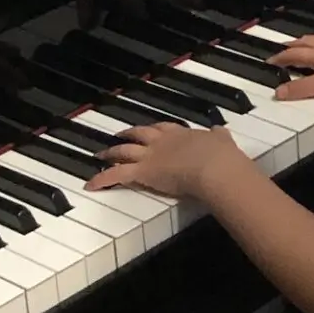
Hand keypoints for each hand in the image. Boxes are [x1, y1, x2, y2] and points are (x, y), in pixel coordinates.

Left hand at [88, 121, 248, 200]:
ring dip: (111, 152)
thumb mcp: (223, 141)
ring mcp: (150, 156)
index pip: (163, 128)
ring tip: (101, 154)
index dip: (155, 129)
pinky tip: (90, 184)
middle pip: (140, 134)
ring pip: (124, 151)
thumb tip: (220, 131)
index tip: (150, 130)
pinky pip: (116, 175)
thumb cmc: (222, 157)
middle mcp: (163, 142)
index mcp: (182, 134)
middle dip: (128, 134)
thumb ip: (219, 137)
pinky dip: (101, 180)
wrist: (214, 167)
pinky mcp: (142, 172)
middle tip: (119, 135)